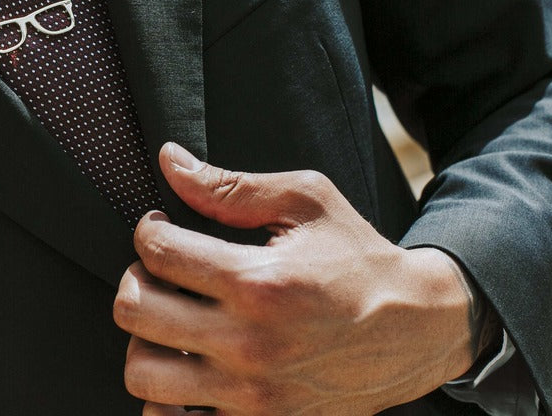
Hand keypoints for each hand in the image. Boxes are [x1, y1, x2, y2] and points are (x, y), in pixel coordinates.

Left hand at [113, 143, 476, 414]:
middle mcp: (248, 343)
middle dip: (137, 279)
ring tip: (169, 321)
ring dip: (144, 341)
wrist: (417, 329)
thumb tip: (169, 160)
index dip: (148, 229)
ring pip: (142, 372)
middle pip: (134, 310)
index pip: (157, 250)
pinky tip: (182, 369)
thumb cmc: (359, 259)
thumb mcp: (306, 202)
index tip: (162, 227)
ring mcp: (251, 393)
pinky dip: (165, 400)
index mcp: (258, 280)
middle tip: (161, 272)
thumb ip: (230, 185)